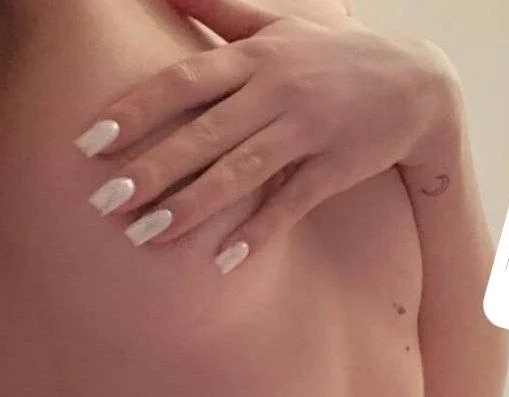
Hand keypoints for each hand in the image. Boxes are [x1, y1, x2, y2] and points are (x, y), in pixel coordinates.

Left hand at [72, 0, 460, 271]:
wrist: (416, 84)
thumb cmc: (333, 54)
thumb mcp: (278, 22)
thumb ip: (217, 8)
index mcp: (256, 57)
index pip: (183, 83)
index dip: (136, 112)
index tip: (93, 142)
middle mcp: (277, 93)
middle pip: (203, 134)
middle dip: (151, 170)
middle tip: (104, 202)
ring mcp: (308, 133)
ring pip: (241, 173)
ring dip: (192, 206)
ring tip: (147, 235)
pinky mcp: (334, 170)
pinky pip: (290, 204)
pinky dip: (258, 231)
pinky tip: (223, 260)